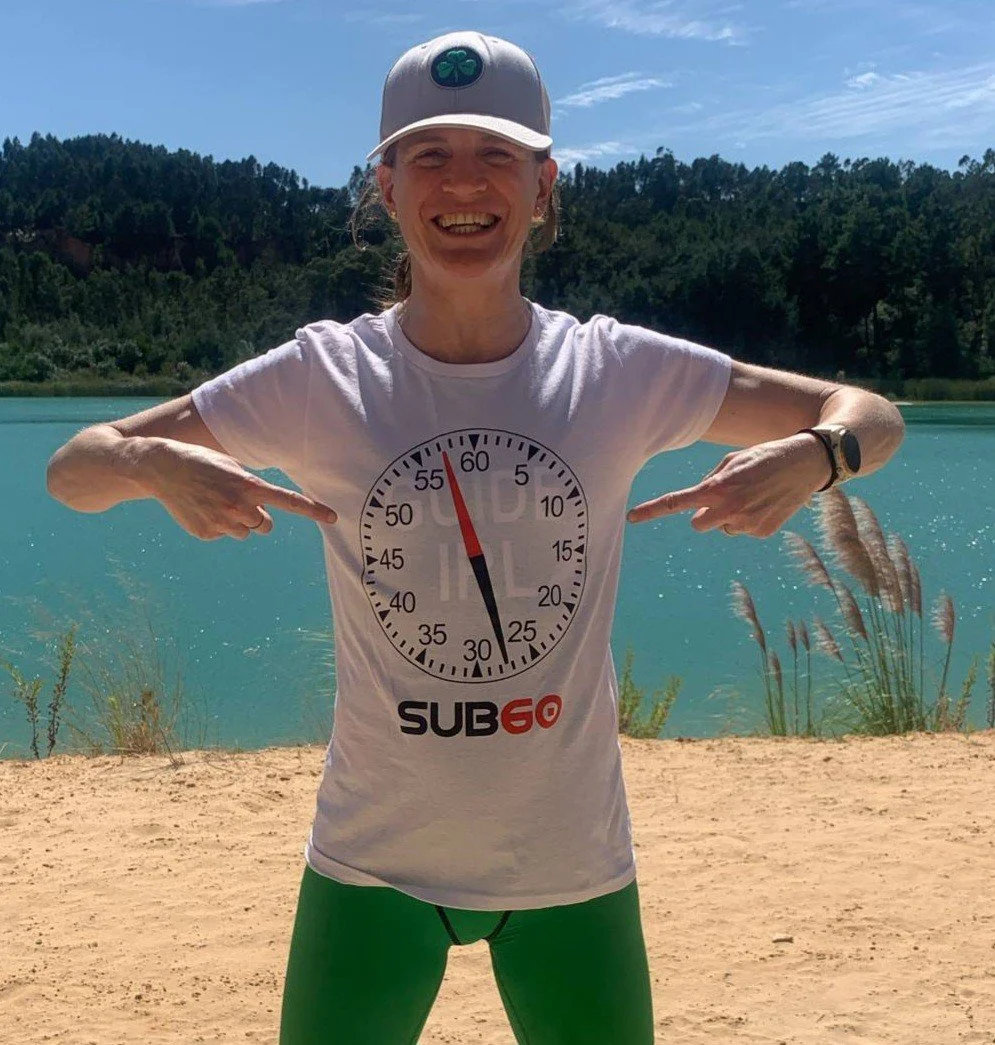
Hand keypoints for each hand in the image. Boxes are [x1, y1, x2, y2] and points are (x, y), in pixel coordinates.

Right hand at [140, 440, 337, 540]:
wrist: (161, 468)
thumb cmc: (203, 463)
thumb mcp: (232, 466)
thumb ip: (253, 489)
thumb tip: (263, 516)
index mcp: (248, 485)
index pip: (288, 500)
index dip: (312, 510)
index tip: (333, 517)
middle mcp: (238, 506)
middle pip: (266, 525)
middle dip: (259, 517)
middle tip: (239, 502)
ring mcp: (221, 522)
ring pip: (245, 532)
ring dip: (237, 521)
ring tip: (214, 501)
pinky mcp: (206, 533)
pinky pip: (223, 534)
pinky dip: (216, 524)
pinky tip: (200, 508)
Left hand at [625, 433, 830, 537]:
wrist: (808, 462)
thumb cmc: (765, 456)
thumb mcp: (733, 460)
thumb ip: (711, 481)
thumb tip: (699, 506)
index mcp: (719, 486)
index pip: (678, 501)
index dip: (652, 510)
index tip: (631, 517)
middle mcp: (730, 508)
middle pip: (697, 524)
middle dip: (704, 514)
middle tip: (724, 497)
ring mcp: (747, 523)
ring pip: (722, 527)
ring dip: (730, 515)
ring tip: (754, 495)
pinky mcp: (763, 531)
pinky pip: (743, 530)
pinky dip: (750, 520)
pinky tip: (766, 503)